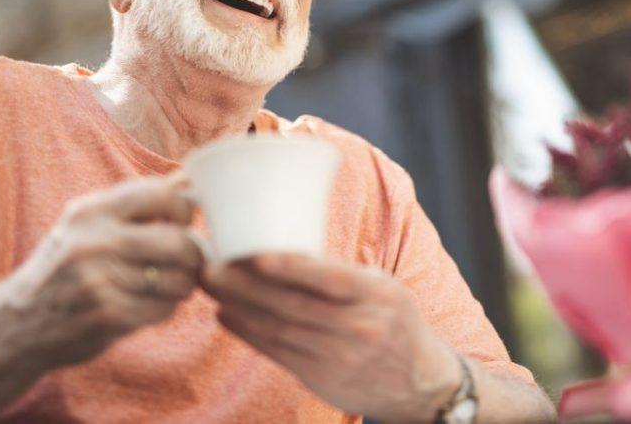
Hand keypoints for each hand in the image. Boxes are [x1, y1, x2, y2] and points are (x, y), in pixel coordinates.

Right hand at [2, 174, 203, 368]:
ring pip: (178, 279)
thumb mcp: (88, 224)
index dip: (184, 210)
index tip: (180, 223)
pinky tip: (147, 305)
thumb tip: (187, 177)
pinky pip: (165, 308)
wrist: (16, 324)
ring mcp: (100, 281)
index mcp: (91, 212)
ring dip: (182, 285)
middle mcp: (94, 242)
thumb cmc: (66, 266)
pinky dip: (165, 308)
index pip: (163, 195)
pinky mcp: (108, 316)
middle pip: (179, 242)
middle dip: (192, 254)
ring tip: (166, 284)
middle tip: (186, 261)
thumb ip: (137, 203)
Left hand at [203, 254, 461, 422]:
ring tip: (211, 286)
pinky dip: (249, 333)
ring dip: (239, 306)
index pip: (331, 279)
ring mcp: (340, 358)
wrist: (420, 382)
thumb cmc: (394, 322)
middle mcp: (361, 328)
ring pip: (280, 328)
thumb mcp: (384, 289)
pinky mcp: (322, 379)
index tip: (255, 253)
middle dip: (247, 284)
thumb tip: (286, 248)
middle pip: (295, 305)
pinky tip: (227, 316)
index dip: (292, 267)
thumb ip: (342, 275)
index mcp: (379, 296)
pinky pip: (278, 353)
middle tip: (211, 266)